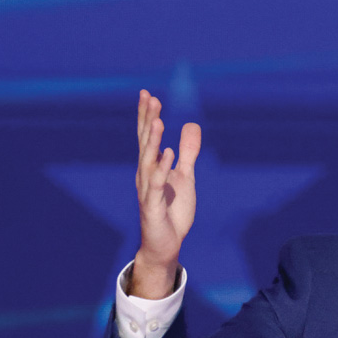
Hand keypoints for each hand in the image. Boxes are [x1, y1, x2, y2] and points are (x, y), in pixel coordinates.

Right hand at [131, 89, 200, 298]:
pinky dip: (161, 168)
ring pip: (148, 160)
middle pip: (145, 142)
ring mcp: (147, 190)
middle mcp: (145, 174)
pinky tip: (168, 153)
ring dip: (153, 140)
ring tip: (159, 119)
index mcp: (151, 167)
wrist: (166, 244)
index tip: (148, 94)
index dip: (147, 116)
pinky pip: (157, 184)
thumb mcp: (185, 177)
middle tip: (149, 96)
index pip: (148, 137)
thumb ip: (188, 152)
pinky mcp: (153, 206)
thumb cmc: (172, 210)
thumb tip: (191, 124)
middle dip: (148, 120)